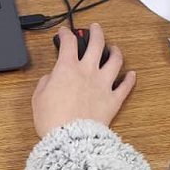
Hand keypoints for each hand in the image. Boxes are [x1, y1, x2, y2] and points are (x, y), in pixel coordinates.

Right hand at [32, 23, 136, 137]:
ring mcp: (103, 84)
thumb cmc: (52, 121)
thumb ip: (45, 83)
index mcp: (67, 69)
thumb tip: (50, 78)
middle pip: (96, 43)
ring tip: (114, 49)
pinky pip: (125, 86)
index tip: (65, 34)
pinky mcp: (113, 100)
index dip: (66, 34)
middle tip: (94, 29)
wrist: (70, 140)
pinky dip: (130, 79)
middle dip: (95, 32)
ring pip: (116, 60)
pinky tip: (131, 75)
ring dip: (115, 51)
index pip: (68, 43)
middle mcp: (88, 71)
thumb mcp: (38, 99)